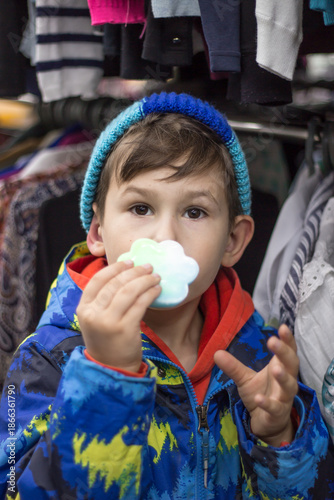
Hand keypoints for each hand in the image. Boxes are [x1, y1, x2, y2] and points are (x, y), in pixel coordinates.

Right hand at [76, 260, 160, 371]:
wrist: (111, 368)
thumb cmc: (106, 340)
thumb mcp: (95, 319)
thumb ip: (103, 299)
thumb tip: (125, 273)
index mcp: (83, 308)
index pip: (97, 280)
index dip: (115, 268)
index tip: (129, 262)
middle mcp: (93, 314)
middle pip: (115, 284)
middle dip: (134, 272)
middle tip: (148, 266)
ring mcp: (108, 322)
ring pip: (128, 291)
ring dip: (144, 280)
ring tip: (155, 276)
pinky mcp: (125, 329)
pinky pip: (140, 304)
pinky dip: (150, 294)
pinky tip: (157, 290)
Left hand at [214, 325, 298, 446]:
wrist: (267, 424)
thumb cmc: (261, 393)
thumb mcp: (244, 378)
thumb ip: (233, 366)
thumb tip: (216, 353)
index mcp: (280, 367)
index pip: (288, 351)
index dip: (288, 340)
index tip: (283, 327)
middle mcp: (287, 381)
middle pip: (291, 364)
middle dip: (284, 352)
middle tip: (273, 341)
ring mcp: (284, 398)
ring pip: (289, 386)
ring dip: (283, 377)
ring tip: (275, 368)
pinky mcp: (278, 414)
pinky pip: (275, 408)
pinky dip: (267, 403)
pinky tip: (259, 398)